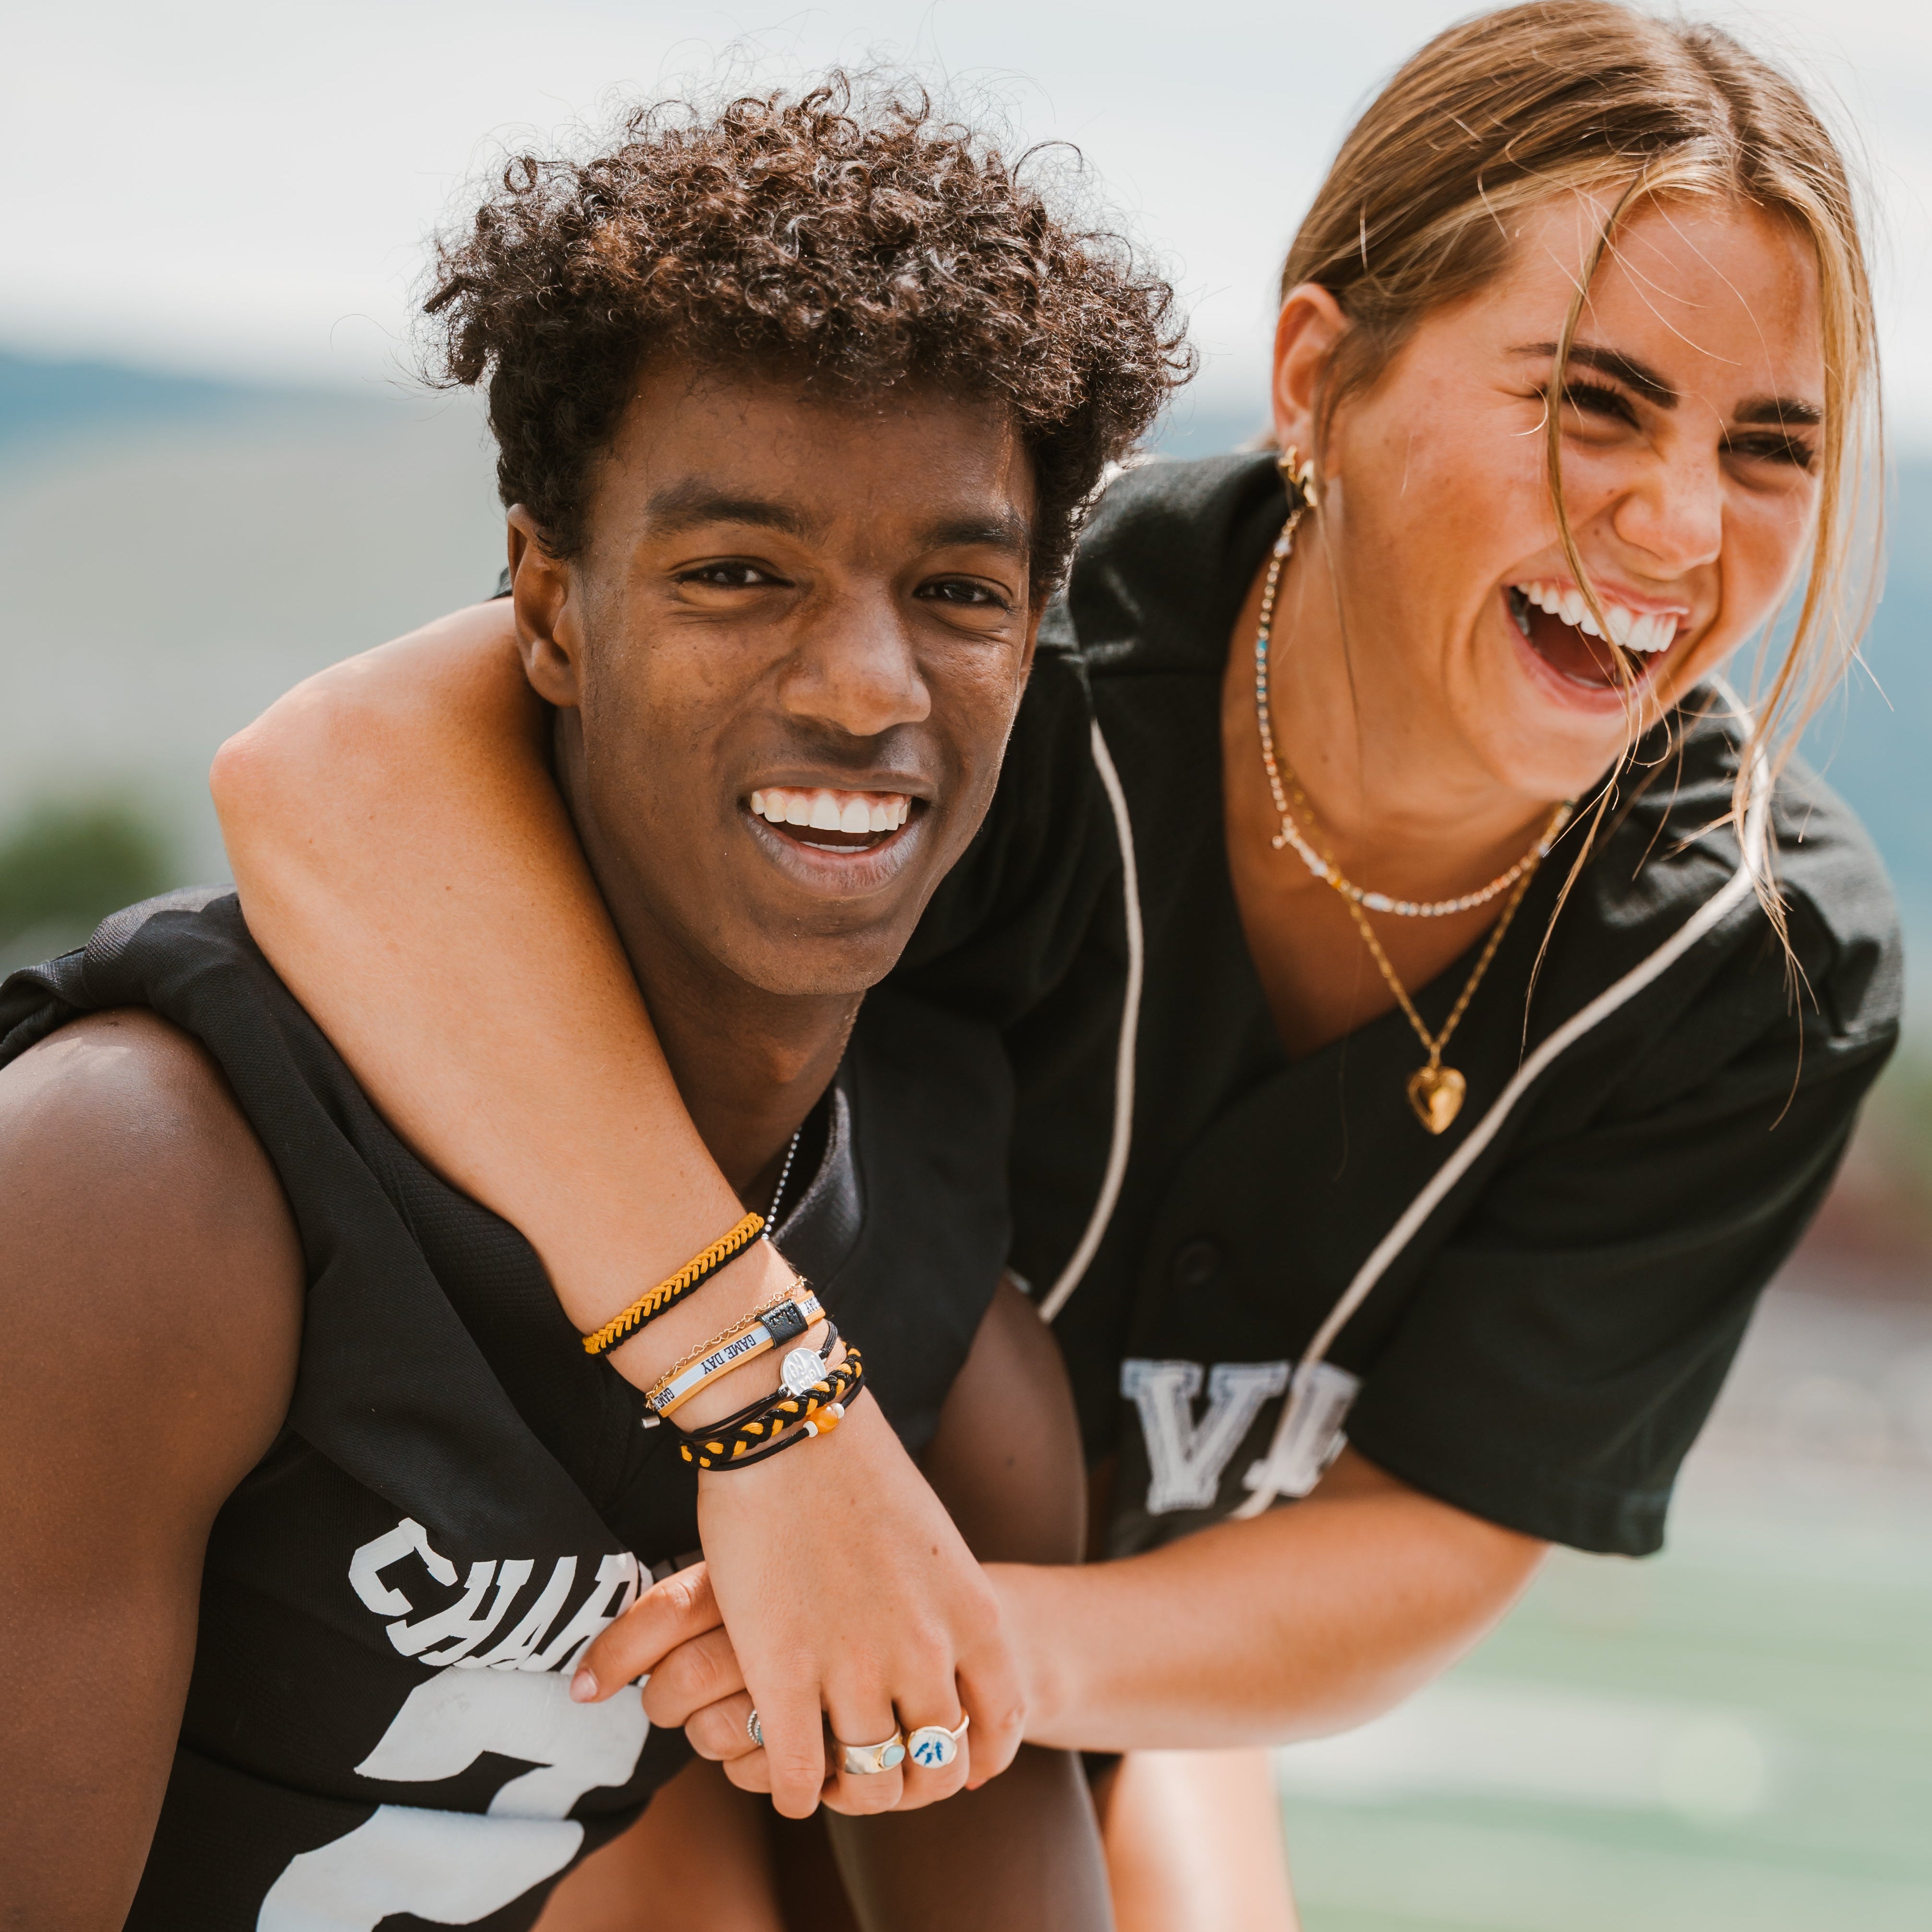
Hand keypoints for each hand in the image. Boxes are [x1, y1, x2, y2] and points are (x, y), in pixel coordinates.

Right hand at [577, 1393, 1020, 1815]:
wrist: (790, 1425)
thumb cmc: (857, 1470)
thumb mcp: (933, 1543)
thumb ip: (944, 1606)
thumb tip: (944, 1651)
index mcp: (972, 1615)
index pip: (1002, 1723)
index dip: (979, 1755)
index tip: (957, 1761)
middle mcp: (926, 1654)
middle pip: (936, 1767)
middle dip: (912, 1784)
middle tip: (884, 1772)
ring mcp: (855, 1670)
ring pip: (870, 1782)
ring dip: (851, 1791)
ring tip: (832, 1775)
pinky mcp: (783, 1676)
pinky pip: (800, 1776)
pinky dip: (797, 1792)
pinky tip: (790, 1779)